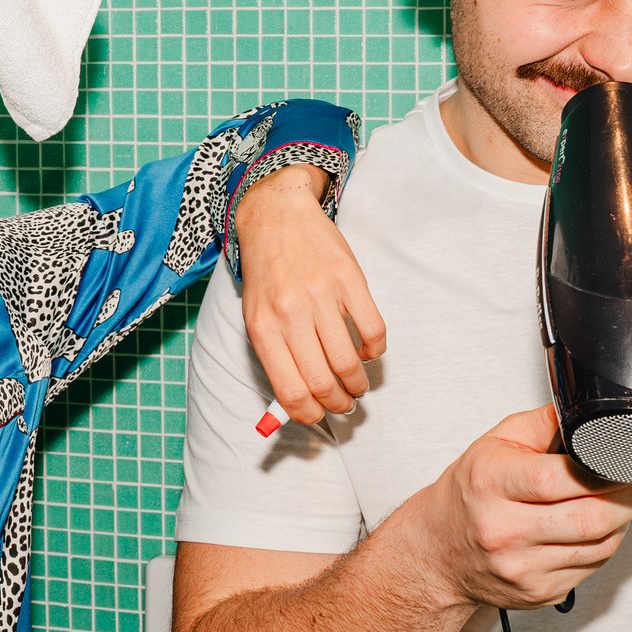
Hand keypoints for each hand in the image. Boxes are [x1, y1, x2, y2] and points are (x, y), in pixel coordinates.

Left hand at [233, 165, 386, 424]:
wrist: (277, 214)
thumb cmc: (267, 274)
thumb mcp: (256, 316)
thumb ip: (275, 358)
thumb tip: (294, 406)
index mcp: (263, 327)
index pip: (290, 390)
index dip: (310, 414)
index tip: (320, 416)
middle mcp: (291, 313)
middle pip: (324, 382)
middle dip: (339, 403)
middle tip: (345, 404)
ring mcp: (322, 295)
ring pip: (350, 362)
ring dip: (358, 384)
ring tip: (358, 385)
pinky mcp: (350, 279)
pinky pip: (373, 330)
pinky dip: (374, 350)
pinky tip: (367, 350)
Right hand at [415, 405, 631, 610]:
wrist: (439, 552)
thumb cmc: (470, 494)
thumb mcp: (495, 443)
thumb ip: (545, 422)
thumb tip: (591, 412)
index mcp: (491, 484)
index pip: (560, 479)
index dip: (603, 471)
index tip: (620, 463)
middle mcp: (503, 530)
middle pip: (590, 519)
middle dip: (627, 499)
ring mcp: (522, 568)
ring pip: (601, 547)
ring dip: (619, 523)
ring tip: (610, 504)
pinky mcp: (539, 593)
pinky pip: (592, 568)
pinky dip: (602, 546)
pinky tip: (588, 531)